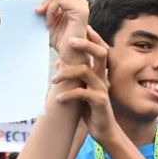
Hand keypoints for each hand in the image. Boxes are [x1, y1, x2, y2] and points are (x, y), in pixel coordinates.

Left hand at [34, 0, 89, 65]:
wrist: (71, 57)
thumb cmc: (60, 40)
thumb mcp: (47, 18)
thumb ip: (43, 5)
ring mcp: (81, 3)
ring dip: (46, 0)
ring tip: (43, 16)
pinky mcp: (81, 11)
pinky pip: (60, 0)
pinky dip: (50, 10)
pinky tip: (49, 22)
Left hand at [52, 28, 120, 143]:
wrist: (104, 130)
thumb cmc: (91, 108)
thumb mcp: (81, 89)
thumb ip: (73, 76)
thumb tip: (57, 63)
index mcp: (100, 72)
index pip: (100, 49)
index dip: (93, 37)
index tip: (81, 29)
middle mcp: (103, 77)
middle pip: (100, 53)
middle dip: (85, 45)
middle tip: (70, 42)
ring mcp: (102, 88)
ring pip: (85, 71)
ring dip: (66, 73)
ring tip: (53, 80)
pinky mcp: (99, 101)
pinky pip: (81, 93)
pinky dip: (67, 94)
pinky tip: (58, 99)